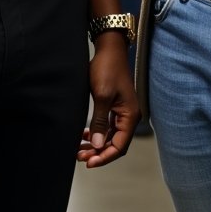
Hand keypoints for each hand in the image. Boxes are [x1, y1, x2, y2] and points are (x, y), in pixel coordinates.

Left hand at [76, 35, 139, 167]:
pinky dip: (97, 133)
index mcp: (130, 115)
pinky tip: (85, 135)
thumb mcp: (102, 96)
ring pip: (110, 136)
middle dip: (99, 153)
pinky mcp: (115, 107)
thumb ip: (101, 122)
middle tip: (80, 156)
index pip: (120, 146)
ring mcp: (122, 112)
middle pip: (115, 144)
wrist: (109, 48)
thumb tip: (98, 145)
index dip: (105, 157)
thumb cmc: (107, 68)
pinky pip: (108, 127)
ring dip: (97, 144)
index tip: (89, 162)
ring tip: (80, 149)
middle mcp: (129, 116)